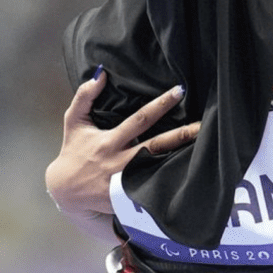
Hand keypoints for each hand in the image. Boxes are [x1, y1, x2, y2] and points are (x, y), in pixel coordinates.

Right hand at [45, 72, 196, 220]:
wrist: (64, 192)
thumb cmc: (73, 152)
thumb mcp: (74, 122)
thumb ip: (85, 97)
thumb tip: (100, 73)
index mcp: (110, 141)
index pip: (140, 119)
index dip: (160, 105)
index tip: (179, 91)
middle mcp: (121, 162)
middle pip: (157, 146)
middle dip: (182, 135)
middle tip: (204, 124)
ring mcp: (126, 183)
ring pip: (160, 169)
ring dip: (182, 160)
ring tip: (208, 150)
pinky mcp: (129, 199)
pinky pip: (153, 189)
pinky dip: (171, 182)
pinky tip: (192, 175)